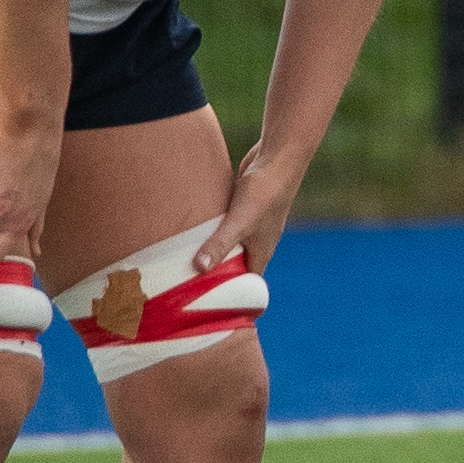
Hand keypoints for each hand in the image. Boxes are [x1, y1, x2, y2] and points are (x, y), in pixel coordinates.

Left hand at [195, 168, 304, 286]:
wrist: (278, 157)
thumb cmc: (265, 192)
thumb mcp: (240, 221)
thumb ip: (220, 244)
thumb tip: (199, 269)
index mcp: (261, 252)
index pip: (247, 285)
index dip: (232, 296)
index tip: (210, 305)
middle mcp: (257, 242)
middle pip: (235, 267)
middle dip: (215, 276)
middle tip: (187, 285)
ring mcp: (250, 224)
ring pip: (228, 246)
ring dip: (212, 252)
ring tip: (185, 261)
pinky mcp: (242, 208)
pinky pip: (225, 227)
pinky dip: (211, 232)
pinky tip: (193, 230)